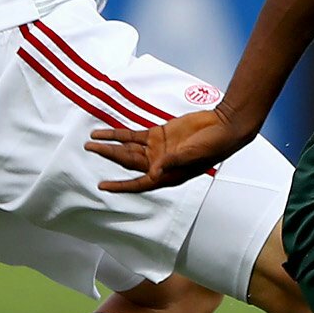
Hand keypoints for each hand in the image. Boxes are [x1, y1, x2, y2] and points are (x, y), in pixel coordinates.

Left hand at [91, 108, 254, 192]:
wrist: (223, 126)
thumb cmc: (214, 146)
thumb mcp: (194, 156)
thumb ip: (172, 162)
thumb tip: (153, 172)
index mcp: (168, 175)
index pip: (139, 183)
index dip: (121, 186)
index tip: (104, 186)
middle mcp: (159, 164)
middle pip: (128, 162)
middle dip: (108, 155)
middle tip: (90, 148)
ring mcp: (158, 149)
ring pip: (128, 147)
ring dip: (111, 144)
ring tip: (92, 140)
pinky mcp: (159, 134)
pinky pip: (135, 135)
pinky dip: (121, 133)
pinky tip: (107, 132)